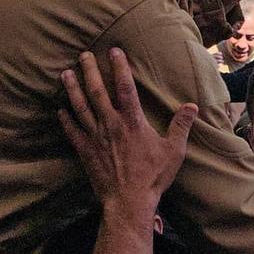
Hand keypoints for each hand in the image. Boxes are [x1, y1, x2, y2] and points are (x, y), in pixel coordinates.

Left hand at [59, 50, 197, 213]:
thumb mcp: (173, 151)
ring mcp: (95, 137)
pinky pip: (72, 131)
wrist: (129, 201)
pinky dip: (65, 119)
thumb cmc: (152, 177)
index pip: (125, 87)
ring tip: (65, 74)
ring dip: (72, 89)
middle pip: (96, 91)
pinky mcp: (85, 151)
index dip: (119, 67)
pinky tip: (60, 109)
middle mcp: (111, 124)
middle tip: (83, 55)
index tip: (114, 51)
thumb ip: (181, 126)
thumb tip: (192, 106)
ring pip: (80, 107)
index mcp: (132, 121)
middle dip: (89, 71)